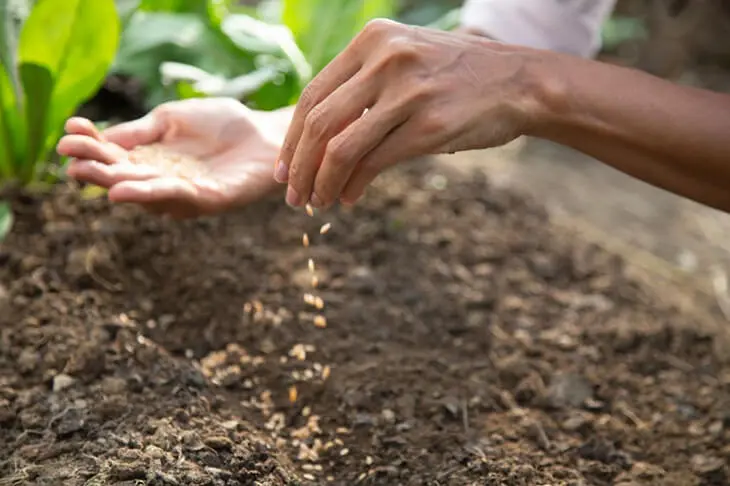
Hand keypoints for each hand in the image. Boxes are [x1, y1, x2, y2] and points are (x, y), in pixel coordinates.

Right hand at [57, 97, 291, 217]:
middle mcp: (162, 180)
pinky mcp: (210, 200)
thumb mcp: (171, 120)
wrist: (266, 132)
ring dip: (116, 183)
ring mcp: (185, 193)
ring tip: (90, 175)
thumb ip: (140, 131)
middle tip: (69, 157)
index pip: (113, 155)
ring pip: (146, 192)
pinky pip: (178, 198)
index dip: (90, 144)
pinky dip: (151, 194)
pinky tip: (126, 189)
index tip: (69, 130)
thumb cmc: (222, 124)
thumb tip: (100, 137)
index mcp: (150, 159)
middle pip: (123, 177)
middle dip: (95, 167)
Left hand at [275, 19, 537, 208]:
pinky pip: (374, 163)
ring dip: (321, 182)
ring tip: (317, 202)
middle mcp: (386, 60)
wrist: (519, 83)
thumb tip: (316, 135)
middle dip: (298, 166)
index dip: (292, 138)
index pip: (313, 94)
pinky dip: (353, 186)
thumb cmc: (455, 78)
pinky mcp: (429, 126)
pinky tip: (349, 198)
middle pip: (319, 122)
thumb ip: (362, 84)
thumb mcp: (404, 60)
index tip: (284, 168)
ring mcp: (408, 93)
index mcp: (372, 40)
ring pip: (341, 148)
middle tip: (292, 195)